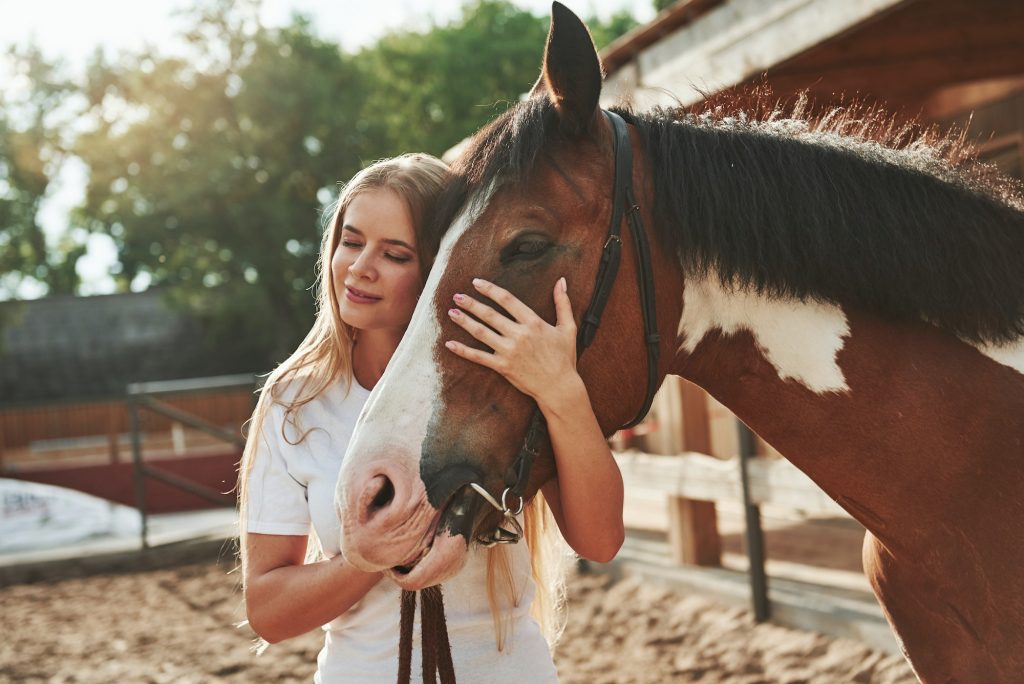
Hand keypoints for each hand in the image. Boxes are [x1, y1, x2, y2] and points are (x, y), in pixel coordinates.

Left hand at [444, 277, 579, 407]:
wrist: (559, 387)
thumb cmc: (564, 358)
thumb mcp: (568, 328)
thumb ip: (563, 302)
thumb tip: (562, 280)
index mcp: (533, 322)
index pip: (507, 300)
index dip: (490, 289)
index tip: (477, 283)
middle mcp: (519, 335)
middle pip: (490, 314)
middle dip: (471, 304)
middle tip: (457, 296)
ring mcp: (509, 351)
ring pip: (481, 333)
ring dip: (464, 321)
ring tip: (451, 312)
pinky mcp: (502, 367)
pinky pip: (478, 357)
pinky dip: (463, 350)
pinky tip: (450, 343)